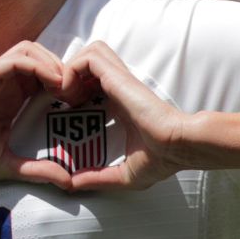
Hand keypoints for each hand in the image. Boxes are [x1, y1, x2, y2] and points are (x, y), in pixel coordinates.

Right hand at [0, 41, 79, 189]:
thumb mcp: (7, 163)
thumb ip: (36, 169)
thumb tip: (67, 182)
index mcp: (12, 98)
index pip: (44, 76)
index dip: (65, 83)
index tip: (80, 103)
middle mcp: (4, 83)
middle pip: (41, 57)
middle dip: (63, 69)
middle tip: (77, 93)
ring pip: (31, 50)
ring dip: (53, 63)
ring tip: (66, 87)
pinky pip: (17, 59)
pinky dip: (38, 65)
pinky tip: (52, 84)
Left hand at [61, 41, 189, 190]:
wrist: (178, 146)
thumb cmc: (161, 159)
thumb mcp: (124, 174)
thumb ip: (97, 178)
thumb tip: (72, 186)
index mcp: (119, 104)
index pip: (92, 82)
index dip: (74, 91)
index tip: (65, 113)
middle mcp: (117, 88)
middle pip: (87, 62)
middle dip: (67, 77)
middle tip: (61, 102)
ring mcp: (118, 79)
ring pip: (87, 52)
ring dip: (69, 70)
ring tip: (66, 97)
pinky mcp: (117, 75)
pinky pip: (88, 58)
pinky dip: (73, 71)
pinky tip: (72, 96)